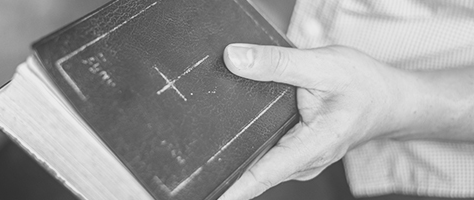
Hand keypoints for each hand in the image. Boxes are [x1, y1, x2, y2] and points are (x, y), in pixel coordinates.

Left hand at [218, 44, 416, 199]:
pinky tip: (232, 140)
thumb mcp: (321, 66)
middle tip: (193, 171)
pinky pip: (267, 156)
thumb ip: (276, 64)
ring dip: (235, 160)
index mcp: (311, 147)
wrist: (391, 99)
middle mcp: (304, 162)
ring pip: (260, 164)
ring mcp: (300, 161)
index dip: (233, 189)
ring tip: (205, 155)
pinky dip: (249, 149)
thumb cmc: (364, 85)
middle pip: (254, 172)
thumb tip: (235, 59)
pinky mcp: (297, 154)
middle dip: (224, 171)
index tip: (209, 196)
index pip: (262, 175)